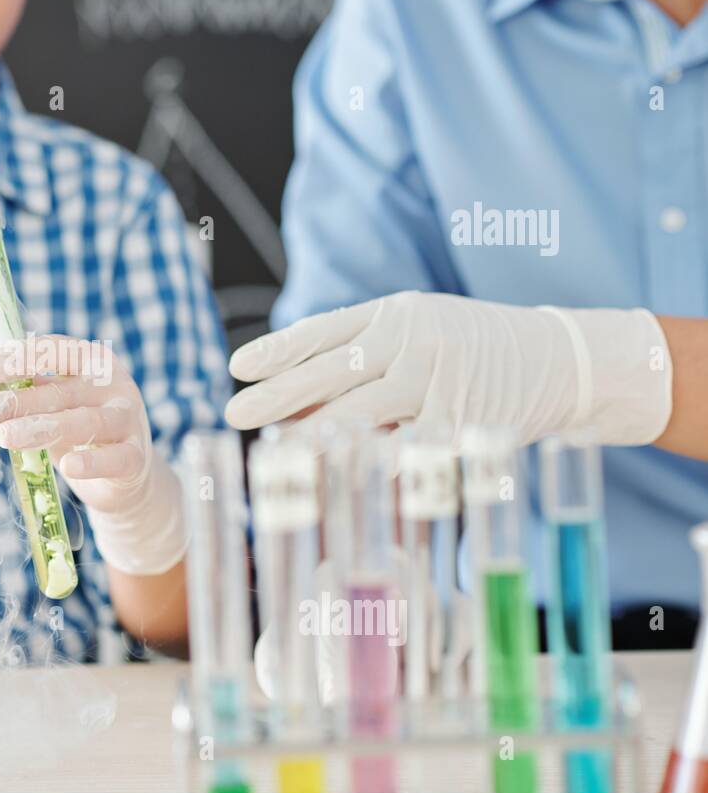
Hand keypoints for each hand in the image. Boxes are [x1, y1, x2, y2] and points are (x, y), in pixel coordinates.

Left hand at [0, 334, 150, 510]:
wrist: (125, 475)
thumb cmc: (79, 430)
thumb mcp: (50, 405)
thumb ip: (22, 389)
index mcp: (90, 361)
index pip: (53, 352)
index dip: (16, 360)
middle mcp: (112, 384)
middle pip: (58, 392)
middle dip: (13, 401)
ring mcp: (127, 419)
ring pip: (83, 422)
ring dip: (41, 428)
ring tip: (4, 436)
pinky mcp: (135, 458)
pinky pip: (114, 459)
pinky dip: (92, 462)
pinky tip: (69, 467)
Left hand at [226, 291, 671, 446]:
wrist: (560, 359)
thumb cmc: (471, 348)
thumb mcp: (417, 329)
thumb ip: (362, 352)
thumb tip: (292, 400)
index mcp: (394, 313)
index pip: (322, 330)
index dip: (277, 350)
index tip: (237, 368)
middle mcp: (411, 341)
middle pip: (329, 371)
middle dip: (276, 395)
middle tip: (232, 413)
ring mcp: (436, 380)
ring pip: (360, 413)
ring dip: (310, 436)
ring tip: (272, 451)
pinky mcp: (460, 421)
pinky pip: (404, 449)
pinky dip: (368, 467)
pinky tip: (334, 479)